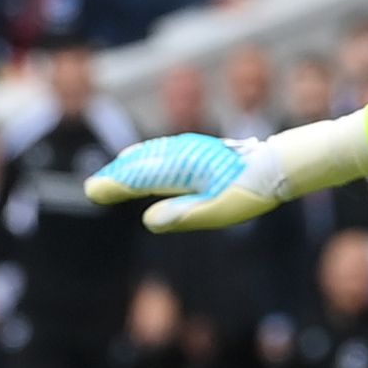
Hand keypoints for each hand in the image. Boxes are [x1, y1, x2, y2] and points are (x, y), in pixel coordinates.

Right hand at [87, 133, 285, 231]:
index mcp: (183, 170)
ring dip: (127, 166)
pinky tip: (137, 160)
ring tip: (109, 177)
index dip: (116, 185)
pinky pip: (159, 150)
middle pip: (139, 164)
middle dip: (116, 176)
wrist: (274, 166)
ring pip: (148, 155)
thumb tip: (148, 219)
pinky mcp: (193, 148)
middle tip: (93, 188)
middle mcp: (180, 154)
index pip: (140, 178)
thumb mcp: (218, 211)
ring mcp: (186, 148)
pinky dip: (142, 157)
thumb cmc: (248, 191)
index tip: (93, 191)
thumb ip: (183, 215)